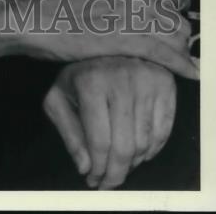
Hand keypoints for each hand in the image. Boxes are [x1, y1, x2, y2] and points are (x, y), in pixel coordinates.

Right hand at [0, 0, 197, 79]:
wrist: (37, 17)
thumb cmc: (61, 8)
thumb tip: (152, 9)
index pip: (170, 5)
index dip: (173, 27)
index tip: (174, 40)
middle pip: (176, 22)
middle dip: (179, 42)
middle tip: (174, 57)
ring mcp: (133, 13)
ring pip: (175, 39)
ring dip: (180, 55)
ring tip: (180, 69)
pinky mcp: (127, 37)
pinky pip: (165, 54)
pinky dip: (181, 66)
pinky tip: (191, 74)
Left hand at [43, 57, 175, 188]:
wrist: (103, 41)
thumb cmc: (78, 74)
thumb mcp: (59, 98)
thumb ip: (68, 133)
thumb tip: (85, 168)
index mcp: (91, 82)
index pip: (99, 141)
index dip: (98, 169)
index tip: (93, 182)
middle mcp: (122, 80)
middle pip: (125, 146)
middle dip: (117, 173)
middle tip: (109, 183)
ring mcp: (147, 82)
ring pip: (145, 142)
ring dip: (133, 163)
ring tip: (120, 165)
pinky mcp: (165, 85)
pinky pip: (163, 131)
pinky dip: (152, 149)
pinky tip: (138, 153)